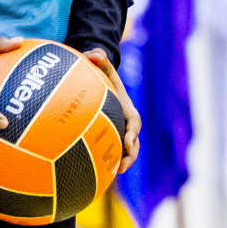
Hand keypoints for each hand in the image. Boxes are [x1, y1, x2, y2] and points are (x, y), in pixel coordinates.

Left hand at [84, 47, 140, 171]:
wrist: (103, 87)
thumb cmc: (104, 77)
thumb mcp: (104, 67)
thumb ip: (99, 58)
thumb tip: (92, 53)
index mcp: (128, 110)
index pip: (134, 123)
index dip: (132, 133)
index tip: (127, 141)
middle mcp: (127, 125)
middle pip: (134, 143)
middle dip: (131, 155)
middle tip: (122, 167)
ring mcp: (120, 134)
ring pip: (125, 152)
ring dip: (122, 163)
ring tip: (113, 174)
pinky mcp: (110, 140)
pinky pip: (110, 153)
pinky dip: (107, 162)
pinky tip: (93, 172)